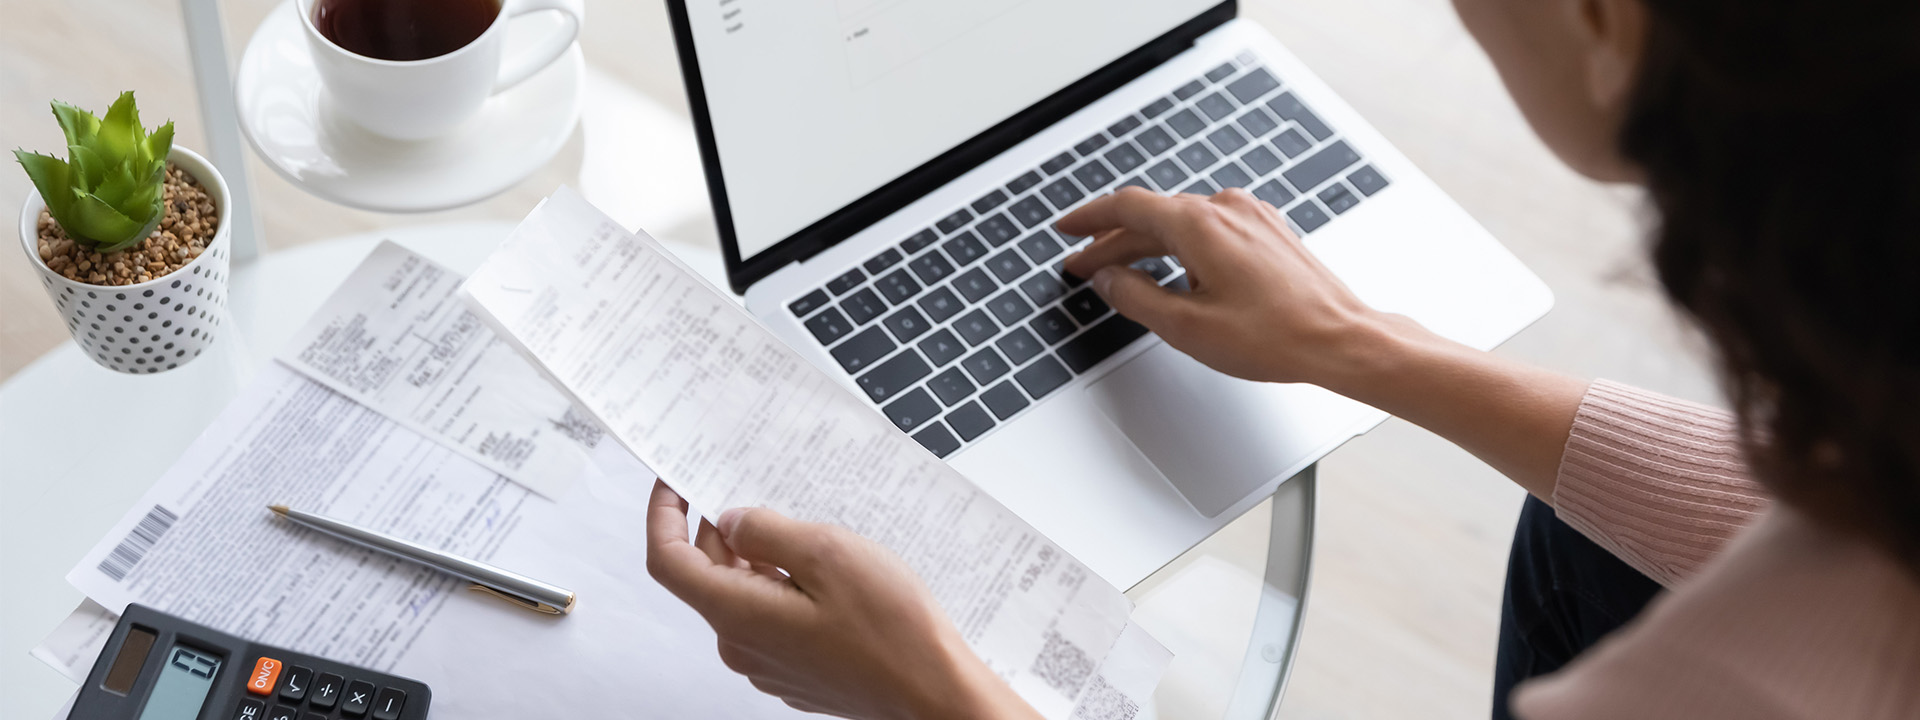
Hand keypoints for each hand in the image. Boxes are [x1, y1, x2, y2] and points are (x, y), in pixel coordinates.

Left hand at [645, 481, 1039, 719]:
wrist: (934, 691)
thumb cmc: (892, 632)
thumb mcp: (827, 553)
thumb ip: (766, 531)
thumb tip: (732, 521)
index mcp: (738, 614)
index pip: (669, 560)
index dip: (663, 515)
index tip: (675, 483)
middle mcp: (741, 647)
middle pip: (708, 575)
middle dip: (724, 530)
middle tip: (761, 493)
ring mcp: (767, 664)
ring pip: (743, 595)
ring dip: (761, 559)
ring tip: (810, 536)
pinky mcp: (793, 671)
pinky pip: (771, 617)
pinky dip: (783, 587)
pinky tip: (826, 575)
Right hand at [1059, 186, 1425, 389]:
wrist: (1342, 339)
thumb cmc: (1278, 336)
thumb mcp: (1187, 327)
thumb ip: (1136, 298)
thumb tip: (1109, 281)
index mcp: (1200, 224)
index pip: (1126, 207)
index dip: (1088, 219)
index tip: (1066, 230)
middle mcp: (1226, 209)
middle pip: (1152, 217)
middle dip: (1112, 242)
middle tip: (1084, 266)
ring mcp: (1251, 216)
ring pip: (1181, 223)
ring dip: (1147, 246)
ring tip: (1124, 273)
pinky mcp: (1268, 231)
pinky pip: (1210, 229)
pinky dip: (1182, 246)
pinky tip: (1176, 272)